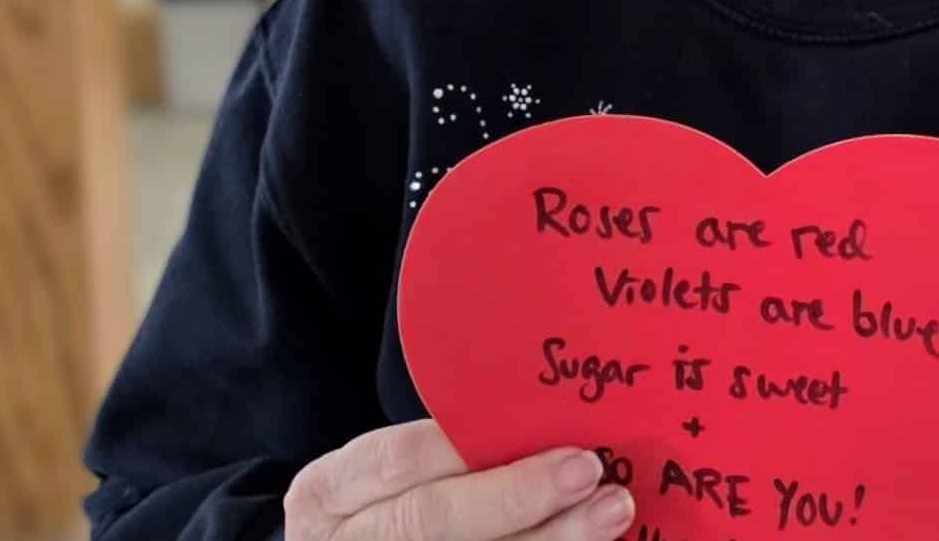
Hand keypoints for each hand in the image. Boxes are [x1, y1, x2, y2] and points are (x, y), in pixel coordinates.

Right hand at [284, 419, 634, 540]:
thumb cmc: (390, 500)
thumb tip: (552, 416)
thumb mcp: (396, 471)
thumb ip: (454, 448)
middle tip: (589, 472)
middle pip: (430, 522)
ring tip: (608, 515)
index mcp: (330, 491)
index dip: (469, 450)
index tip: (547, 437)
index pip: (398, 460)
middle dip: (517, 498)